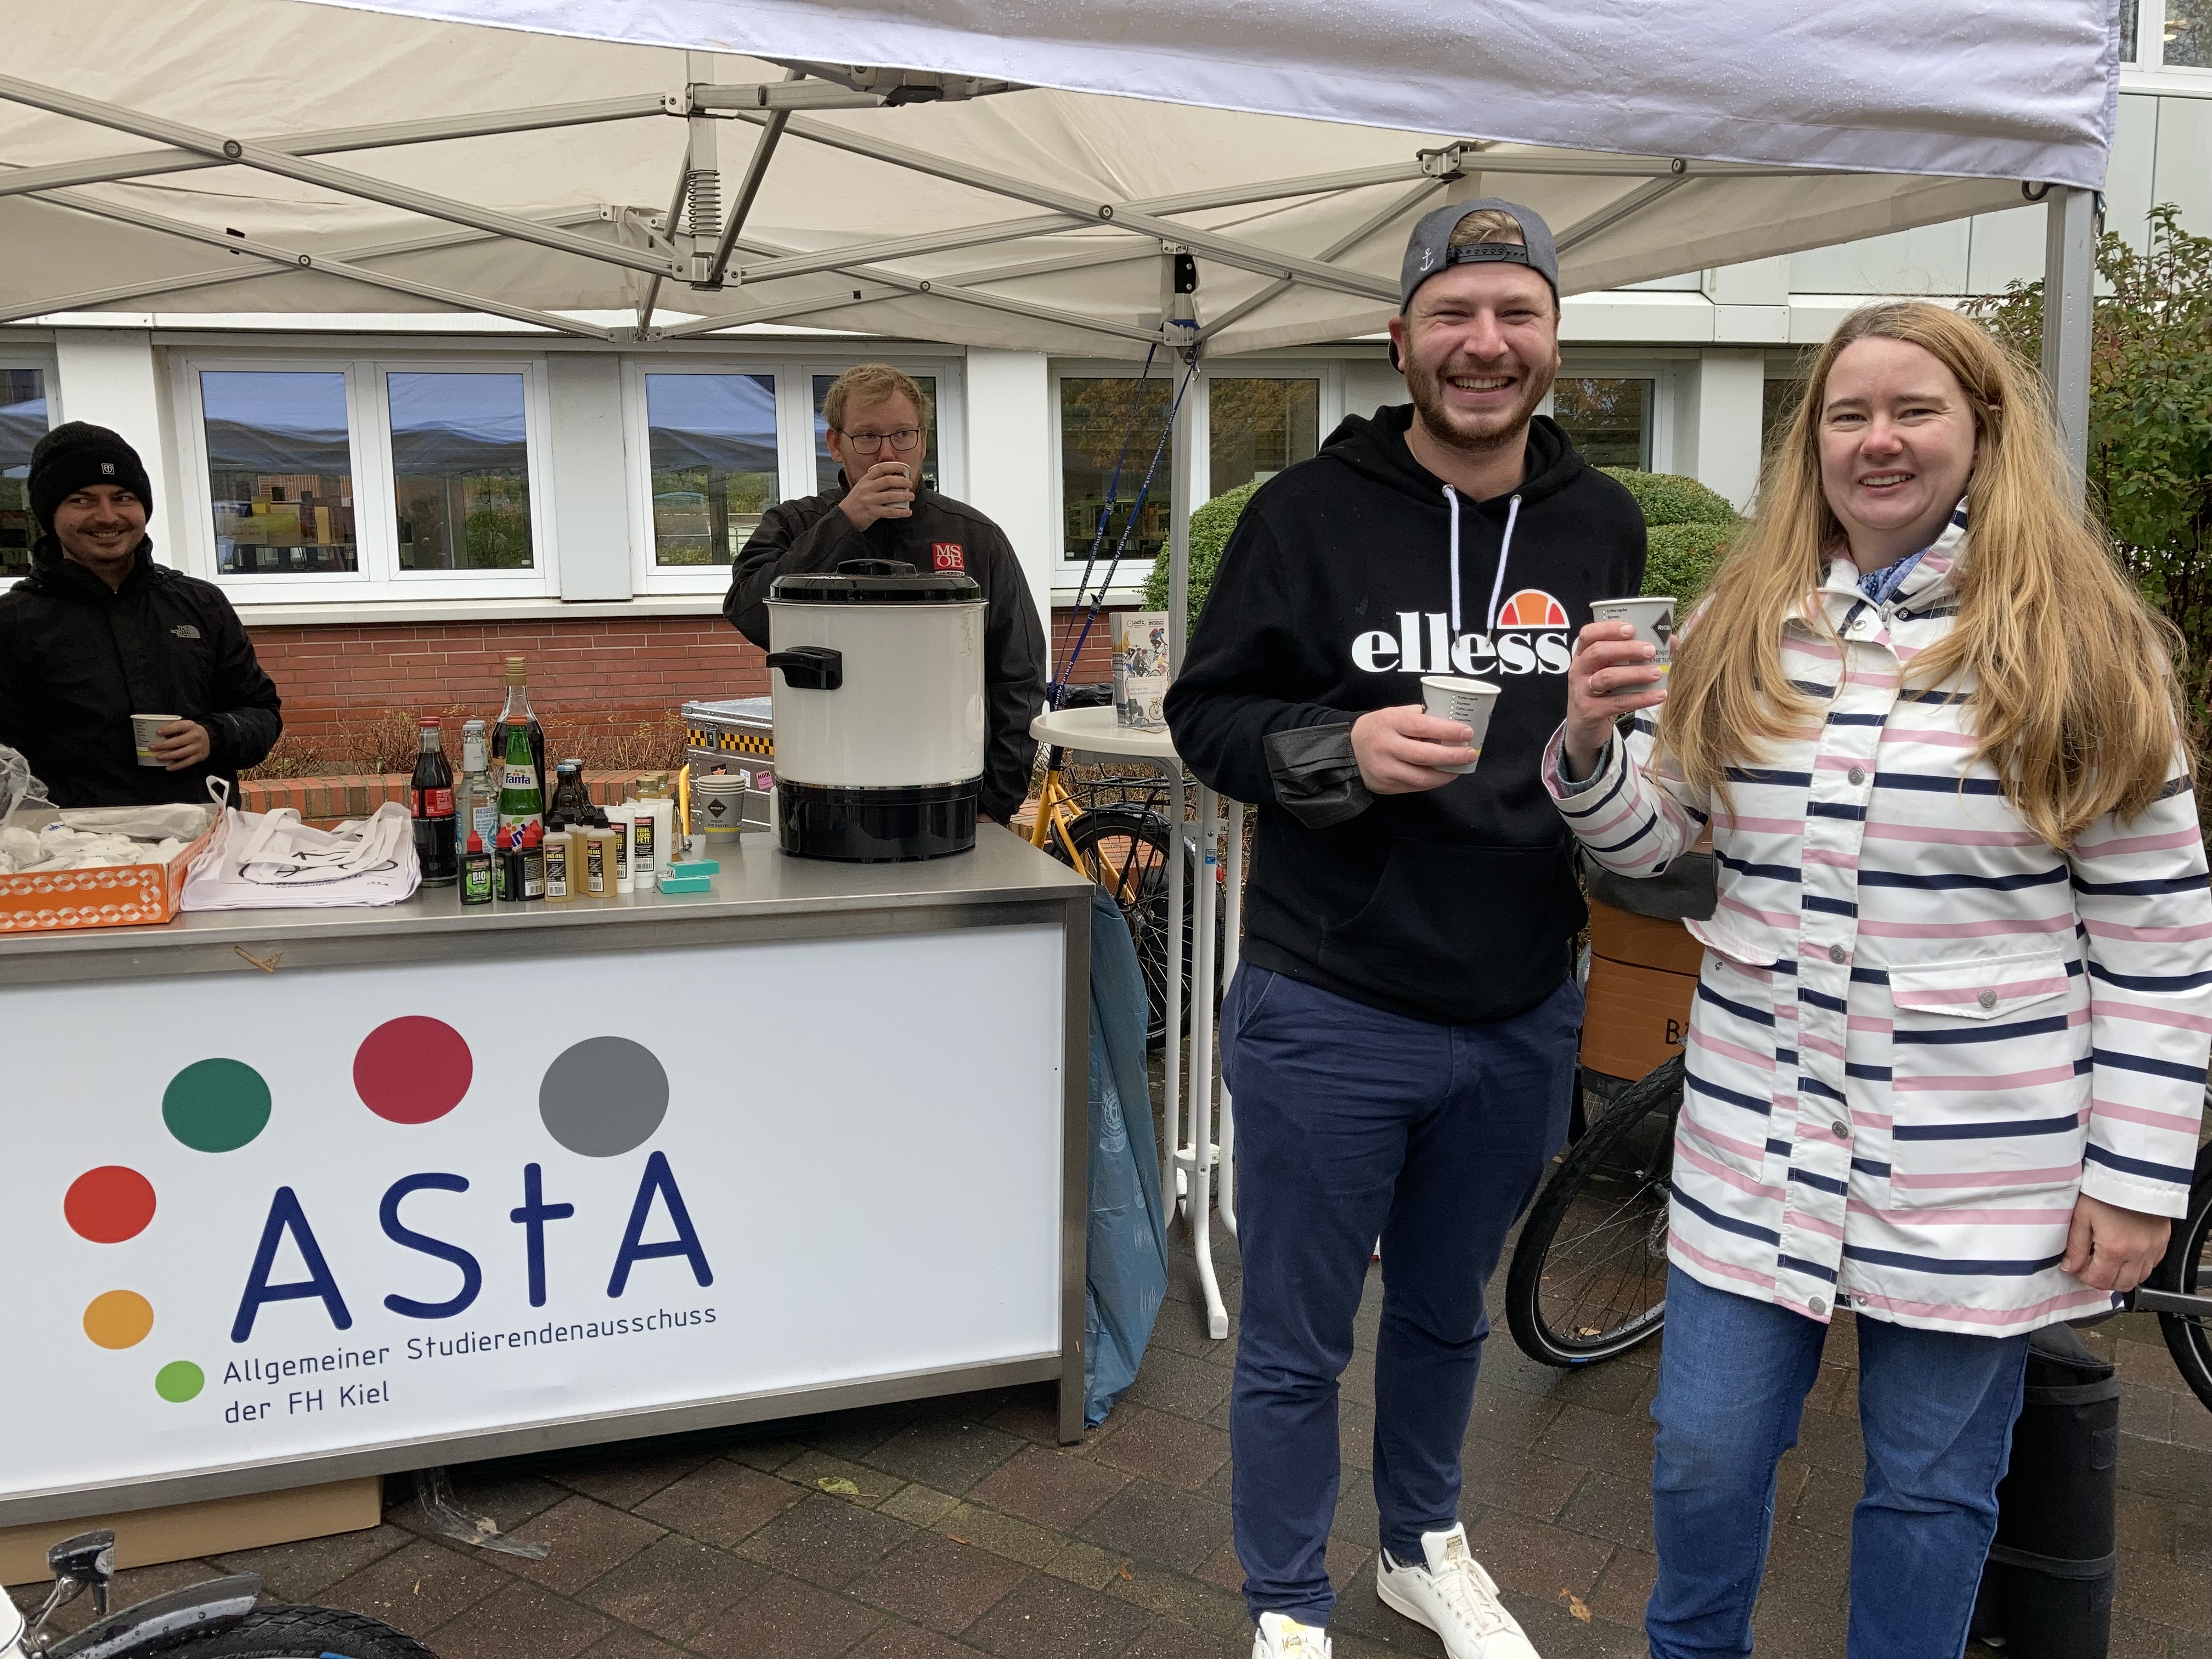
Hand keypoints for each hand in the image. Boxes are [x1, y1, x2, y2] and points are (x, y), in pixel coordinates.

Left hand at [153, 719, 211, 770]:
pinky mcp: (198, 756)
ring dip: (169, 756)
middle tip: (153, 747)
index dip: (168, 729)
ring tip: (159, 757)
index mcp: (190, 726)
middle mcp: (195, 736)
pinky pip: (187, 762)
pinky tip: (168, 767)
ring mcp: (197, 747)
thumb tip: (155, 733)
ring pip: (182, 753)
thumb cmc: (191, 732)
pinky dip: (177, 766)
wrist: (208, 739)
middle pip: (179, 741)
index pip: (179, 726)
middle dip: (164, 745)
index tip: (158, 732)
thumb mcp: (184, 726)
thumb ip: (172, 728)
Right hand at [838, 460, 916, 530]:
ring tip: (911, 496)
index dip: (893, 467)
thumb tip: (892, 478)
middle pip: (888, 481)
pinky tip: (907, 512)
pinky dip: (900, 512)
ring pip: (890, 495)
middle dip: (902, 482)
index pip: (880, 468)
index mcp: (865, 480)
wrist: (844, 516)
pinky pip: (889, 512)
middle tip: (909, 484)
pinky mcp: (872, 512)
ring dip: (904, 496)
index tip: (903, 469)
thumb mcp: (861, 487)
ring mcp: (869, 500)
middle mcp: (867, 489)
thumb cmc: (854, 502)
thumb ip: (873, 482)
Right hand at [1351, 704, 1478, 794]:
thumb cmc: (1379, 727)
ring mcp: (1384, 769)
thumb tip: (1451, 721)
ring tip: (1461, 768)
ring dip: (1446, 774)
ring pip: (1421, 777)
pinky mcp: (1385, 785)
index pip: (1422, 726)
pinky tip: (1443, 775)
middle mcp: (1385, 746)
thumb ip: (1419, 716)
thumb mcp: (1395, 713)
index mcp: (1389, 722)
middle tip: (1470, 753)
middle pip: (1423, 755)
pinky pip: (1415, 786)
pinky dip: (1433, 782)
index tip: (1467, 732)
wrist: (1349, 749)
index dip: (1447, 731)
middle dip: (1451, 756)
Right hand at [1563, 621, 1666, 777]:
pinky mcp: (1590, 712)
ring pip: (1607, 677)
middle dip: (1626, 649)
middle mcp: (1579, 670)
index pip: (1588, 634)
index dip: (1608, 628)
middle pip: (1598, 652)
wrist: (1585, 727)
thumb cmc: (1604, 692)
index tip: (1631, 628)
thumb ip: (1638, 654)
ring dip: (1635, 673)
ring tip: (1657, 673)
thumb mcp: (1613, 670)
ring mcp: (1582, 691)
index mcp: (1583, 654)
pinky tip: (1659, 695)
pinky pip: (1617, 703)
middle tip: (1651, 650)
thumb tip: (1672, 640)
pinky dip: (1640, 698)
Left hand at [2060, 1193, 2169, 1293]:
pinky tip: (2127, 1254)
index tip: (2078, 1268)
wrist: (2133, 1173)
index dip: (2085, 1277)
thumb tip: (2069, 1267)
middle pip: (2122, 1284)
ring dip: (2123, 1276)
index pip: (2100, 1280)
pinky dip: (2139, 1266)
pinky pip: (2152, 1264)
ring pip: (2140, 1278)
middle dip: (2104, 1281)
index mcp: (2114, 1248)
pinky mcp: (2163, 1241)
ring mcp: (2153, 1248)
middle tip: (2092, 1268)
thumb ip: (2075, 1246)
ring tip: (2109, 1262)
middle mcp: (2137, 1253)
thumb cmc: (2105, 1190)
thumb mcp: (2081, 1215)